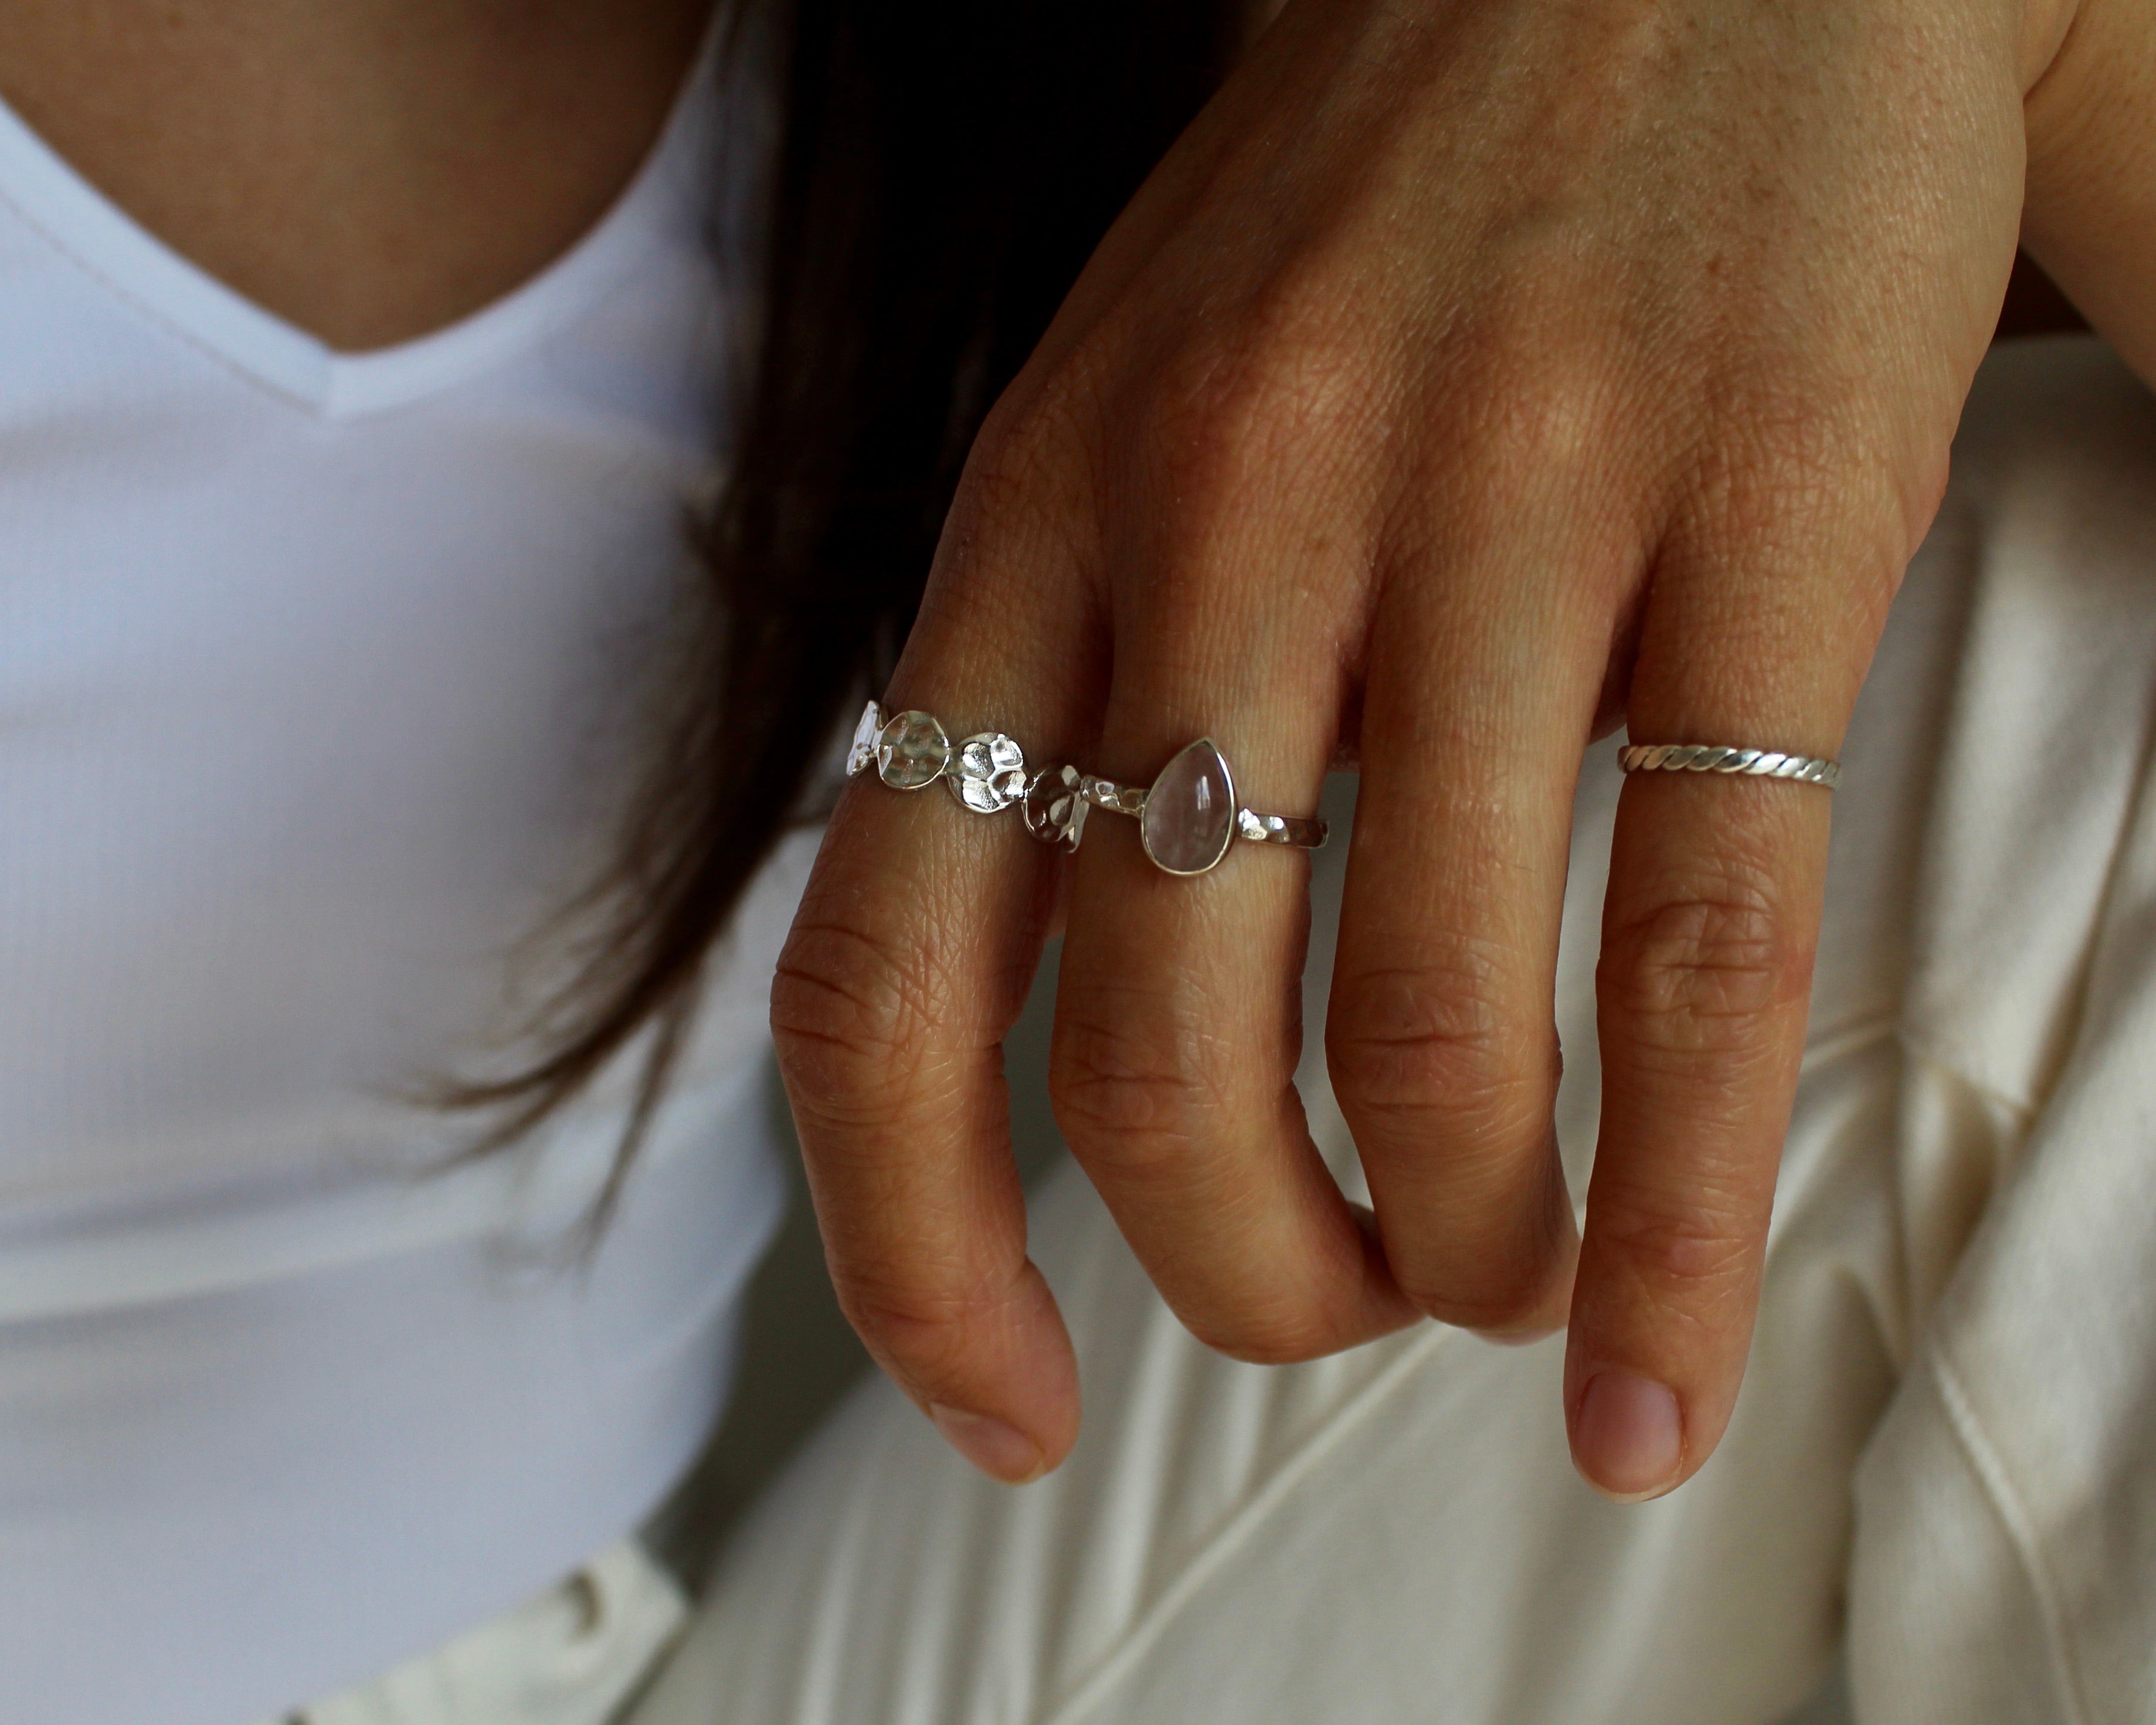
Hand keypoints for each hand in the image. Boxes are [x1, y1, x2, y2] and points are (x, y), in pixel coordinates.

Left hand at [773, 0, 2075, 1497]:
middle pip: (1153, 1057)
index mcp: (1026, 531)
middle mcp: (1220, 534)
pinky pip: (1695, 945)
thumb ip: (1063, 696)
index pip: (878, 979)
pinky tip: (1655, 1359)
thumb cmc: (1351, 222)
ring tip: (1496, 1285)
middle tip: (1328, 1306)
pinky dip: (1672, 1215)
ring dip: (1456, 1249)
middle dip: (1240, 1270)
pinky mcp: (1750, 516)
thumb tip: (1081, 1020)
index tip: (1000, 1406)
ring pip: (1424, 1036)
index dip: (910, 1253)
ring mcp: (1492, 519)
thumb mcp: (1110, 425)